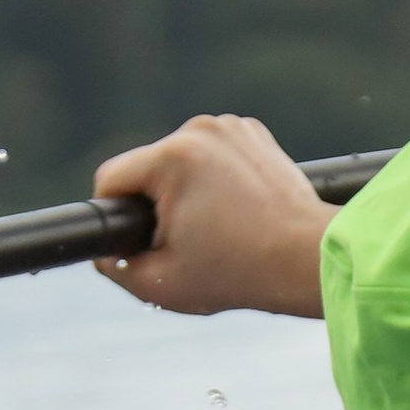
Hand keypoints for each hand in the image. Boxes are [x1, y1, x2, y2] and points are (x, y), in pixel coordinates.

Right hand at [92, 112, 329, 319]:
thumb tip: (103, 250)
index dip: (112, 214)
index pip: (111, 178)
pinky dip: (214, 178)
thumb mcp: (160, 283)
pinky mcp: (251, 132)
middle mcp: (199, 129)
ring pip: (179, 160)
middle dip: (154, 203)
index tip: (133, 240)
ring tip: (212, 227)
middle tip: (182, 241)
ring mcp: (230, 126)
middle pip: (147, 168)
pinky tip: (232, 208)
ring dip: (183, 189)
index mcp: (172, 158)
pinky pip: (211, 153)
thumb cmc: (237, 273)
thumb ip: (115, 266)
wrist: (306, 259)